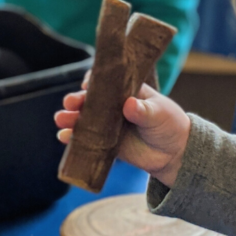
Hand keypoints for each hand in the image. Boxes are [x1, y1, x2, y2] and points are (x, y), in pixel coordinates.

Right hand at [54, 76, 190, 188]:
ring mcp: (108, 125)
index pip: (107, 81)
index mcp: (128, 91)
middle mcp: (114, 106)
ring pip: (85, 119)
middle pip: (91, 100)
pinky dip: (73, 139)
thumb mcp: (160, 114)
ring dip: (70, 118)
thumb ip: (144, 111)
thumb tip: (129, 105)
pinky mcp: (106, 143)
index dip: (94, 81)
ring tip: (60, 119)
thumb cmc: (170, 125)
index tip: (86, 84)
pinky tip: (64, 137)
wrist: (175, 154)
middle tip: (69, 103)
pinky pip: (87, 140)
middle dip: (77, 100)